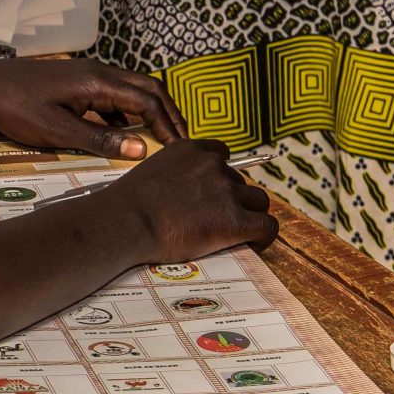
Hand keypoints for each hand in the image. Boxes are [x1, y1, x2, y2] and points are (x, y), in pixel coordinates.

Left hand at [0, 57, 187, 159]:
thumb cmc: (17, 109)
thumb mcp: (58, 131)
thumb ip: (101, 140)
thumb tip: (142, 150)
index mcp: (98, 82)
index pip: (148, 100)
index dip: (167, 125)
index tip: (179, 149)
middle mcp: (99, 72)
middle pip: (148, 87)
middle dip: (168, 113)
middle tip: (180, 141)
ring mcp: (89, 74)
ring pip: (132, 89)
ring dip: (149, 111)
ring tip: (160, 140)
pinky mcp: (78, 82)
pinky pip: (114, 94)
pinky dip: (128, 112)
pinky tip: (124, 135)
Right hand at [104, 138, 277, 261]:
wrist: (126, 222)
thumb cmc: (127, 206)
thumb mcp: (149, 174)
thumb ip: (170, 175)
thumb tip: (177, 196)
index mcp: (189, 149)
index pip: (221, 154)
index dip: (221, 176)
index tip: (214, 193)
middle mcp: (212, 164)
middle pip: (239, 181)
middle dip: (233, 199)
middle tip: (217, 220)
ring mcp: (226, 191)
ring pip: (258, 201)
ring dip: (249, 214)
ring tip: (236, 233)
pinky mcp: (234, 220)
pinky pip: (267, 225)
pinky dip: (263, 236)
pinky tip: (252, 244)